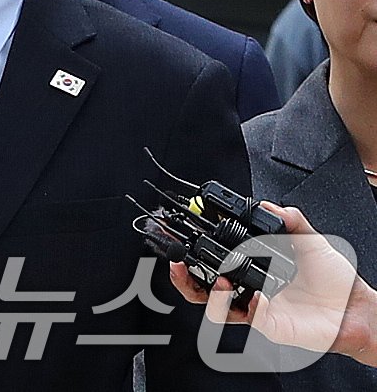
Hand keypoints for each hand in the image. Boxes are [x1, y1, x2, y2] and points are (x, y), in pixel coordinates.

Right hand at [169, 203, 376, 363]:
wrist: (356, 308)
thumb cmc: (334, 280)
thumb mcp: (310, 240)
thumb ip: (289, 220)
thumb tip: (267, 206)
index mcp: (252, 267)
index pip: (214, 258)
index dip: (194, 248)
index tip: (183, 233)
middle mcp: (248, 287)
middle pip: (201, 286)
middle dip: (181, 276)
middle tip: (176, 261)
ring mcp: (256, 307)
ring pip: (215, 306)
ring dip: (209, 293)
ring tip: (218, 281)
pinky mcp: (269, 324)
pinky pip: (249, 318)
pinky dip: (249, 306)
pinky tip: (258, 297)